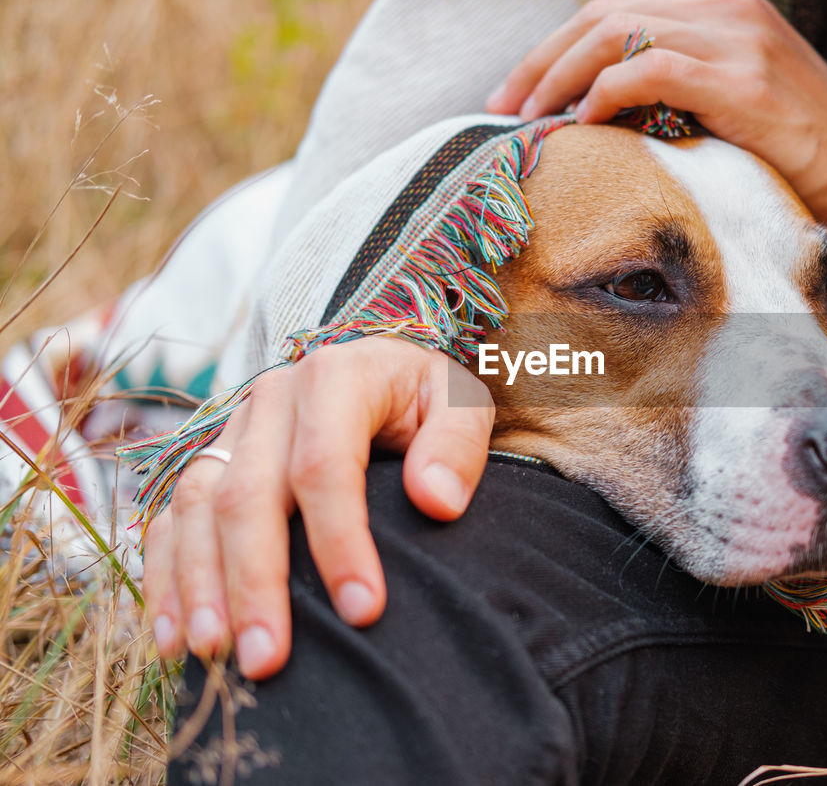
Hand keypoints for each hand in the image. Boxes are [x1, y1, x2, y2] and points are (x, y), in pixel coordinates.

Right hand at [142, 337, 494, 678]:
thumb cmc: (426, 396)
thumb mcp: (461, 402)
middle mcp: (270, 399)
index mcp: (334, 377)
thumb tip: (436, 501)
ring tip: (214, 652)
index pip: (325, 465)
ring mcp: (232, 431)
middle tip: (268, 658)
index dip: (340, 540)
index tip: (364, 609)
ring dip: (200, 585)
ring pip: (197, 507)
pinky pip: (172, 518)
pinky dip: (167, 576)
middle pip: (248, 494)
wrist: (386, 368)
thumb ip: (456, 445)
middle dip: (256, 582)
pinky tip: (174, 637)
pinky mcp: (209, 461)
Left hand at [485, 0, 826, 237]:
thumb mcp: (733, 100)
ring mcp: (735, 37)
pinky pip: (647, 68)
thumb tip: (598, 105)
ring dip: (560, 76)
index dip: (557, 46)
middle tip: (504, 106)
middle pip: (605, 11)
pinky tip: (583, 124)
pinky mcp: (740, 78)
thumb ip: (677, 82)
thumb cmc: (801, 153)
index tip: (519, 91)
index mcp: (721, 3)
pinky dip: (603, 93)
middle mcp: (725, 6)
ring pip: (616, 32)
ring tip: (530, 119)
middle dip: (543, 58)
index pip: (617, 7)